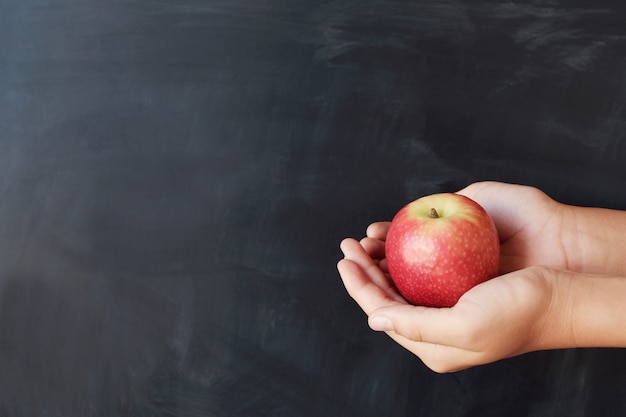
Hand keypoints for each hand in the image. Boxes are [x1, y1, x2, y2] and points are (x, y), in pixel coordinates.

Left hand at [338, 238, 562, 372]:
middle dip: (364, 269)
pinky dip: (405, 254)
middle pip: (387, 295)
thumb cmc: (518, 312)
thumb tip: (374, 319)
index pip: (382, 313)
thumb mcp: (465, 326)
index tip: (344, 261)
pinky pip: (423, 268)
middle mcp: (436, 325)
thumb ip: (416, 326)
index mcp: (433, 344)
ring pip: (402, 281)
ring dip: (380, 260)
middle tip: (348, 244)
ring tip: (366, 240)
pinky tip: (396, 240)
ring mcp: (447, 303)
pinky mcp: (460, 283)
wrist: (563, 294)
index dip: (358, 287)